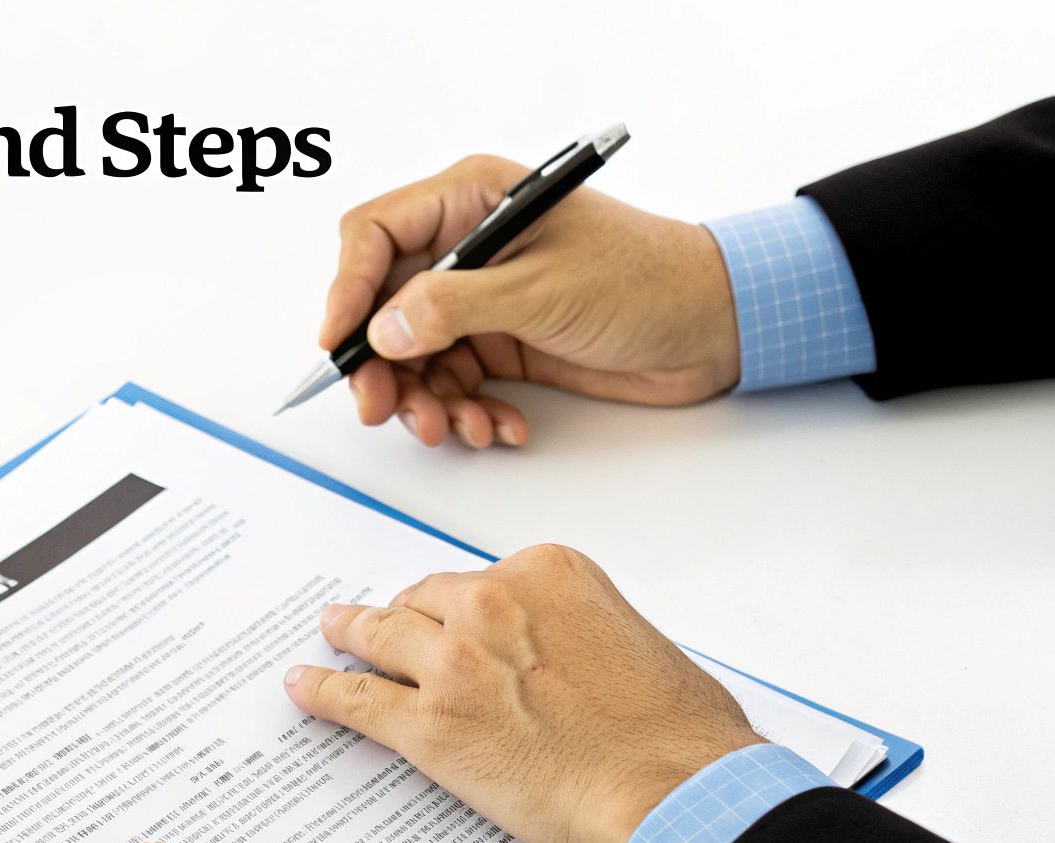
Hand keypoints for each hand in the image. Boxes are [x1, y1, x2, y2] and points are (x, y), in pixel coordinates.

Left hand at [282, 544, 761, 842]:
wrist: (672, 790)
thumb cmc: (677, 731)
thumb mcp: (635, 640)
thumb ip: (581, 632)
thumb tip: (565, 661)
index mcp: (548, 573)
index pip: (483, 580)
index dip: (465, 608)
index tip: (457, 619)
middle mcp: (492, 603)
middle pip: (427, 601)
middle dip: (409, 616)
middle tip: (386, 624)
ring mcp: (454, 662)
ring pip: (382, 636)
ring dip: (352, 634)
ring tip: (333, 633)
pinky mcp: (428, 725)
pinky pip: (358, 699)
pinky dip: (325, 692)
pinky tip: (307, 687)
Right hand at [320, 155, 739, 446]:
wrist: (715, 325)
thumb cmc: (646, 279)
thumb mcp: (543, 289)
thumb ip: (455, 307)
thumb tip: (384, 330)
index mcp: (472, 200)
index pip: (375, 236)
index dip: (347, 290)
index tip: (339, 346)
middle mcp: (468, 248)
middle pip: (385, 306)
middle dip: (382, 366)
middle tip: (385, 411)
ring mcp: (485, 299)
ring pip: (417, 356)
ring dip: (428, 401)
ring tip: (455, 430)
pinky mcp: (505, 344)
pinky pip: (458, 383)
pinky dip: (469, 413)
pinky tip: (500, 427)